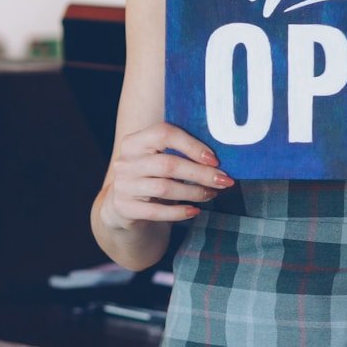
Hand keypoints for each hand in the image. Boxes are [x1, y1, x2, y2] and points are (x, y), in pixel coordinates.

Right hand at [99, 122, 233, 230]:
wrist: (124, 206)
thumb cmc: (151, 177)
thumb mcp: (158, 158)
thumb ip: (179, 152)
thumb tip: (217, 158)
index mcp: (134, 141)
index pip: (164, 133)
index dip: (192, 145)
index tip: (215, 159)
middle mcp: (125, 161)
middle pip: (168, 164)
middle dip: (201, 173)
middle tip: (224, 181)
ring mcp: (123, 186)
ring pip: (165, 188)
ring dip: (194, 192)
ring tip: (212, 194)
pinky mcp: (124, 208)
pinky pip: (156, 212)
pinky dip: (179, 212)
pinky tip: (195, 211)